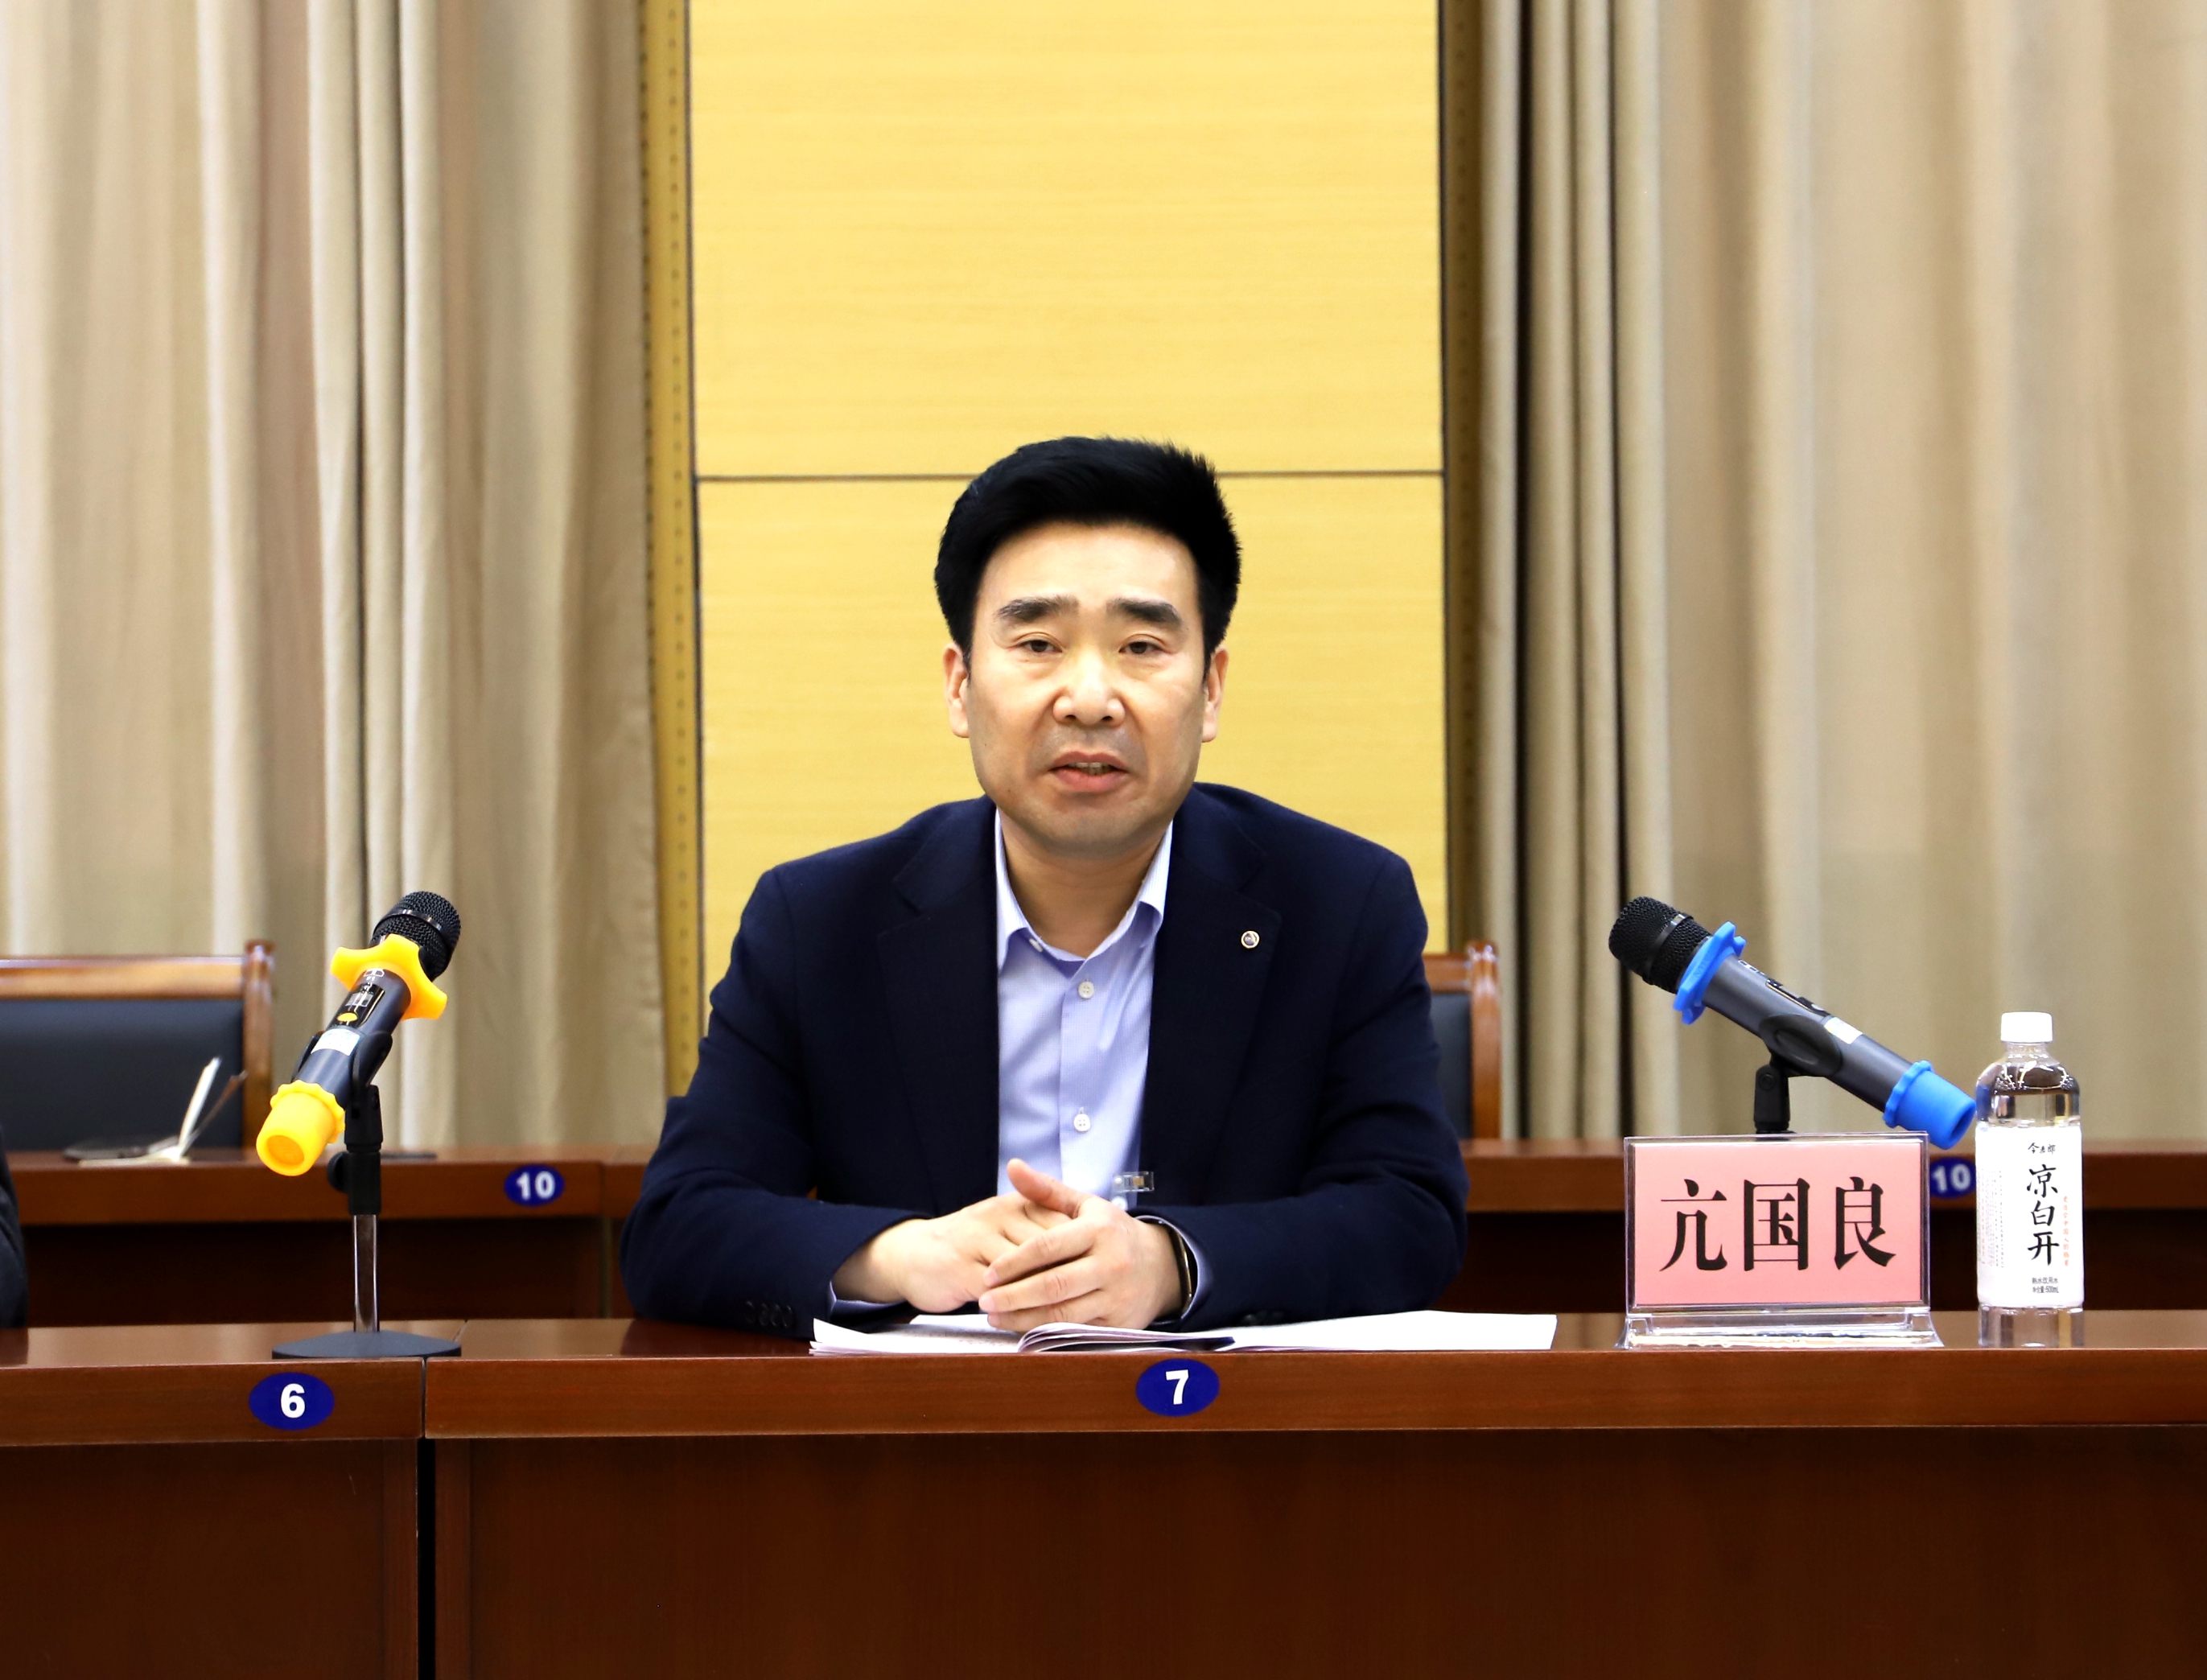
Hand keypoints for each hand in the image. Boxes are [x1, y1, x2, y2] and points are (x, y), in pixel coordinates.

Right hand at [832, 1190, 1071, 1311]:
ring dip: (1045, 1295)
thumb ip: (1040, 1231)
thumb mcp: (1003, 1225)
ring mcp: (977, 1241)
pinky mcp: (960, 1269)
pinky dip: (1017, 1309)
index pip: (1059, 1225)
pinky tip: (1032, 1322)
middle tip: (1092, 1297)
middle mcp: (997, 1216)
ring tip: (1067, 1314)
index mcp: (1014, 1204)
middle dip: (1069, 1274)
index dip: (1081, 1252)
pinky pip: (998, 1293)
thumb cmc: (967, 1244)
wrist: (909, 1253)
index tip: (1100, 1275)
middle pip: (1047, 1248)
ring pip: (1024, 1271)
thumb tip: (1085, 1249)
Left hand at [976, 1159, 1183, 1330]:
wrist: (1161, 1266)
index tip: (988, 1272)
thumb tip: (1012, 1166)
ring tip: (995, 1317)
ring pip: (1062, 1313)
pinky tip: (1022, 1329)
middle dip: (1014, 1296)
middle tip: (984, 1301)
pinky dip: (1046, 1332)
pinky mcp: (1118, 1323)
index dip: (1015, 1261)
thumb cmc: (1111, 1232)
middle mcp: (1110, 1264)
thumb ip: (1046, 1190)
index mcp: (1098, 1230)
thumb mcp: (1085, 1206)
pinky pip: (1076, 1330)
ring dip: (1023, 1319)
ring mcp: (1115, 1296)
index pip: (1048, 1247)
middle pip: (1053, 1285)